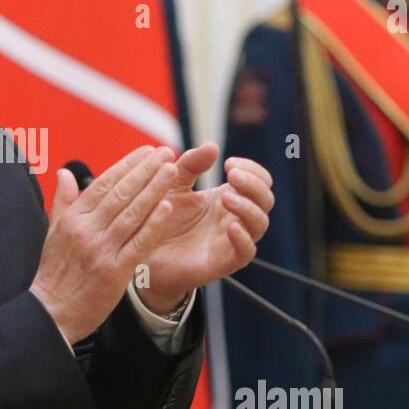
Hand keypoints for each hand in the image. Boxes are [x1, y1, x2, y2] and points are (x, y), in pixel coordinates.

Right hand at [31, 146, 178, 343]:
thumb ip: (63, 200)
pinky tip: (168, 207)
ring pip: (132, 214)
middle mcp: (87, 230)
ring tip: (171, 170)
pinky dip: (153, 224)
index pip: (104, 184)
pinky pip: (138, 244)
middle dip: (145, 171)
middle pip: (121, 194)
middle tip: (165, 152)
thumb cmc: (55, 273)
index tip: (146, 151)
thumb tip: (65, 172)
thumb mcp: (53, 232)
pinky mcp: (115, 272)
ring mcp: (102, 251)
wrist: (52, 313)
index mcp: (73, 219)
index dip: (127, 166)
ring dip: (154, 190)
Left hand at [136, 145, 273, 311]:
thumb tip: (213, 146)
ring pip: (260, 224)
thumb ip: (190, 164)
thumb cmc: (160, 217)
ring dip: (248, 206)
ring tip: (226, 196)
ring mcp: (231, 240)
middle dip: (254, 184)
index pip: (258, 180)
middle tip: (232, 175)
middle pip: (266, 199)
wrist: (142, 251)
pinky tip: (230, 225)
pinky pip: (246, 252)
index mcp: (227, 197)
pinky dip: (243, 238)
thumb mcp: (172, 183)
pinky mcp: (223, 262)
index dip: (251, 169)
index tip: (229, 163)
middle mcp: (234, 217)